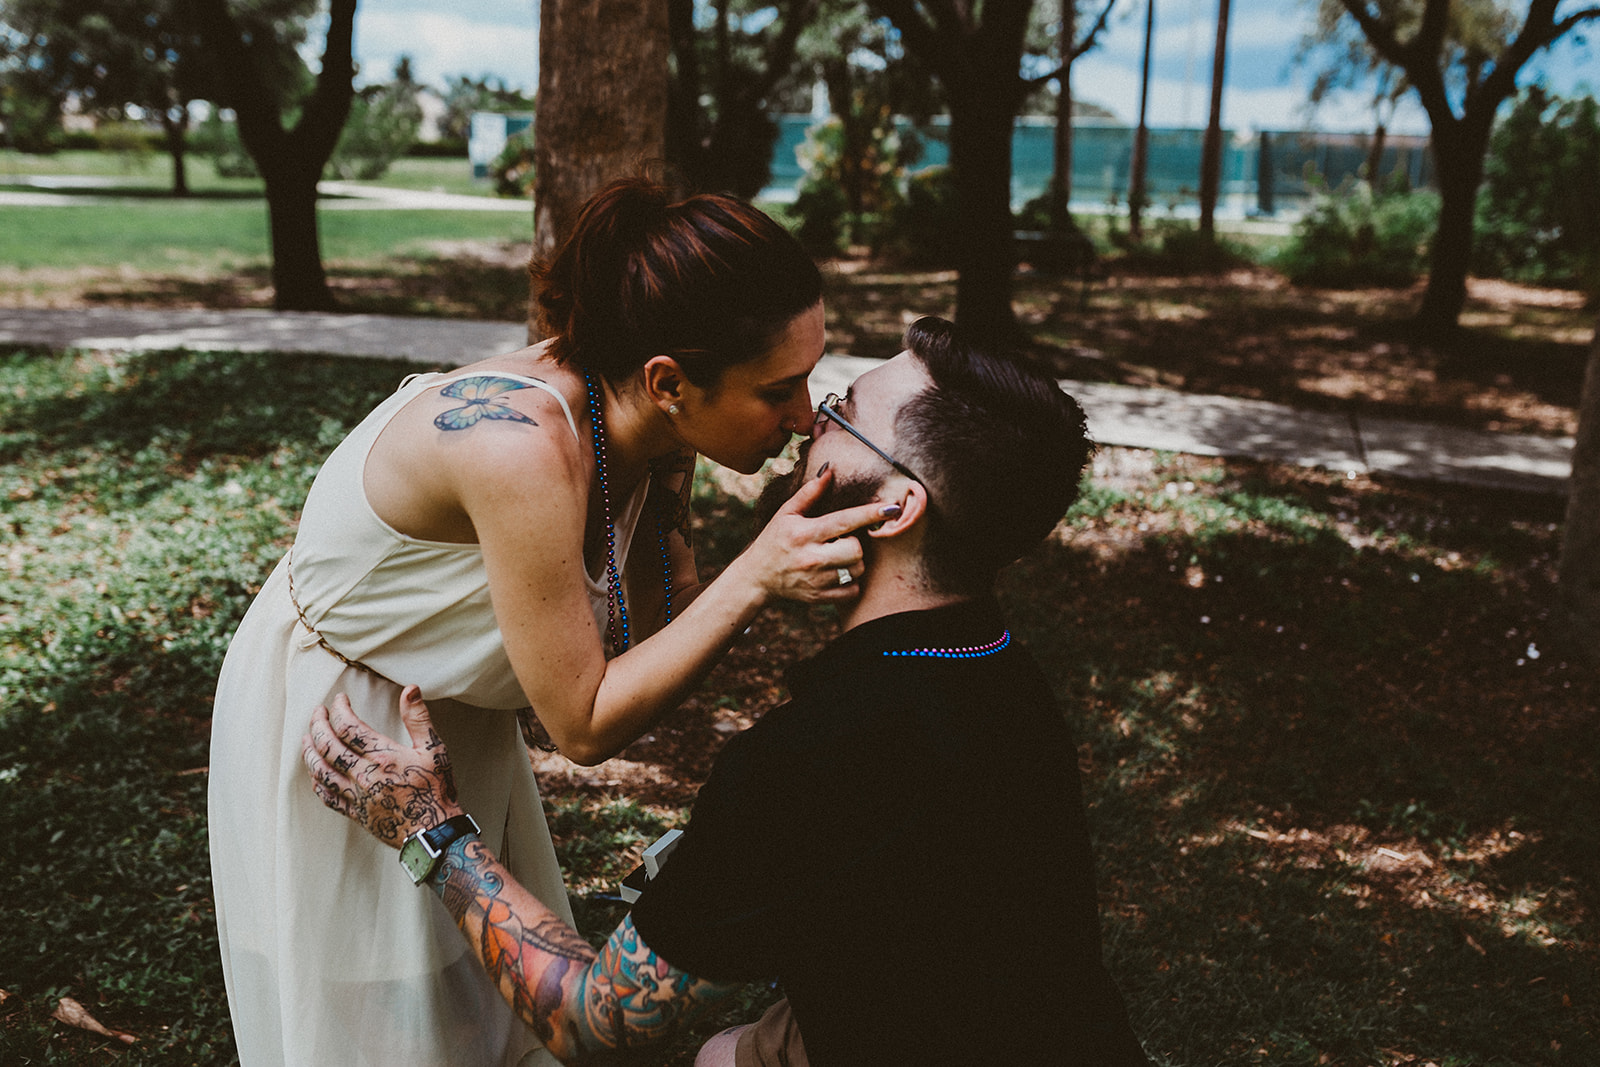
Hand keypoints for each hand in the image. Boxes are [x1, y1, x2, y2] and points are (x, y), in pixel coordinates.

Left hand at [302, 686, 462, 849]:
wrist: (435, 832)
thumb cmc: (437, 789)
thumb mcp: (434, 749)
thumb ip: (418, 718)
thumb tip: (410, 689)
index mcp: (383, 757)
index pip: (349, 727)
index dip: (339, 709)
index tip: (339, 699)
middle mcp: (365, 776)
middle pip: (328, 746)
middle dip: (318, 725)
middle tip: (317, 712)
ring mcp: (357, 796)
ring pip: (321, 771)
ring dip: (309, 752)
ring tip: (306, 738)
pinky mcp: (356, 813)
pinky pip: (327, 797)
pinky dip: (317, 782)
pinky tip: (314, 772)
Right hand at [740, 469, 896, 602]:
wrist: (757, 577)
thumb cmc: (774, 539)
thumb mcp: (786, 513)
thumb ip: (810, 493)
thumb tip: (829, 471)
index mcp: (804, 533)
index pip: (844, 521)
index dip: (870, 514)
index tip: (892, 508)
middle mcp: (811, 558)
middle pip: (856, 549)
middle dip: (856, 542)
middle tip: (841, 540)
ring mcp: (816, 580)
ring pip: (857, 569)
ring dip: (855, 561)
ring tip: (838, 555)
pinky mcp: (820, 598)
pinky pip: (853, 590)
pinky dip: (852, 581)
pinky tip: (838, 572)